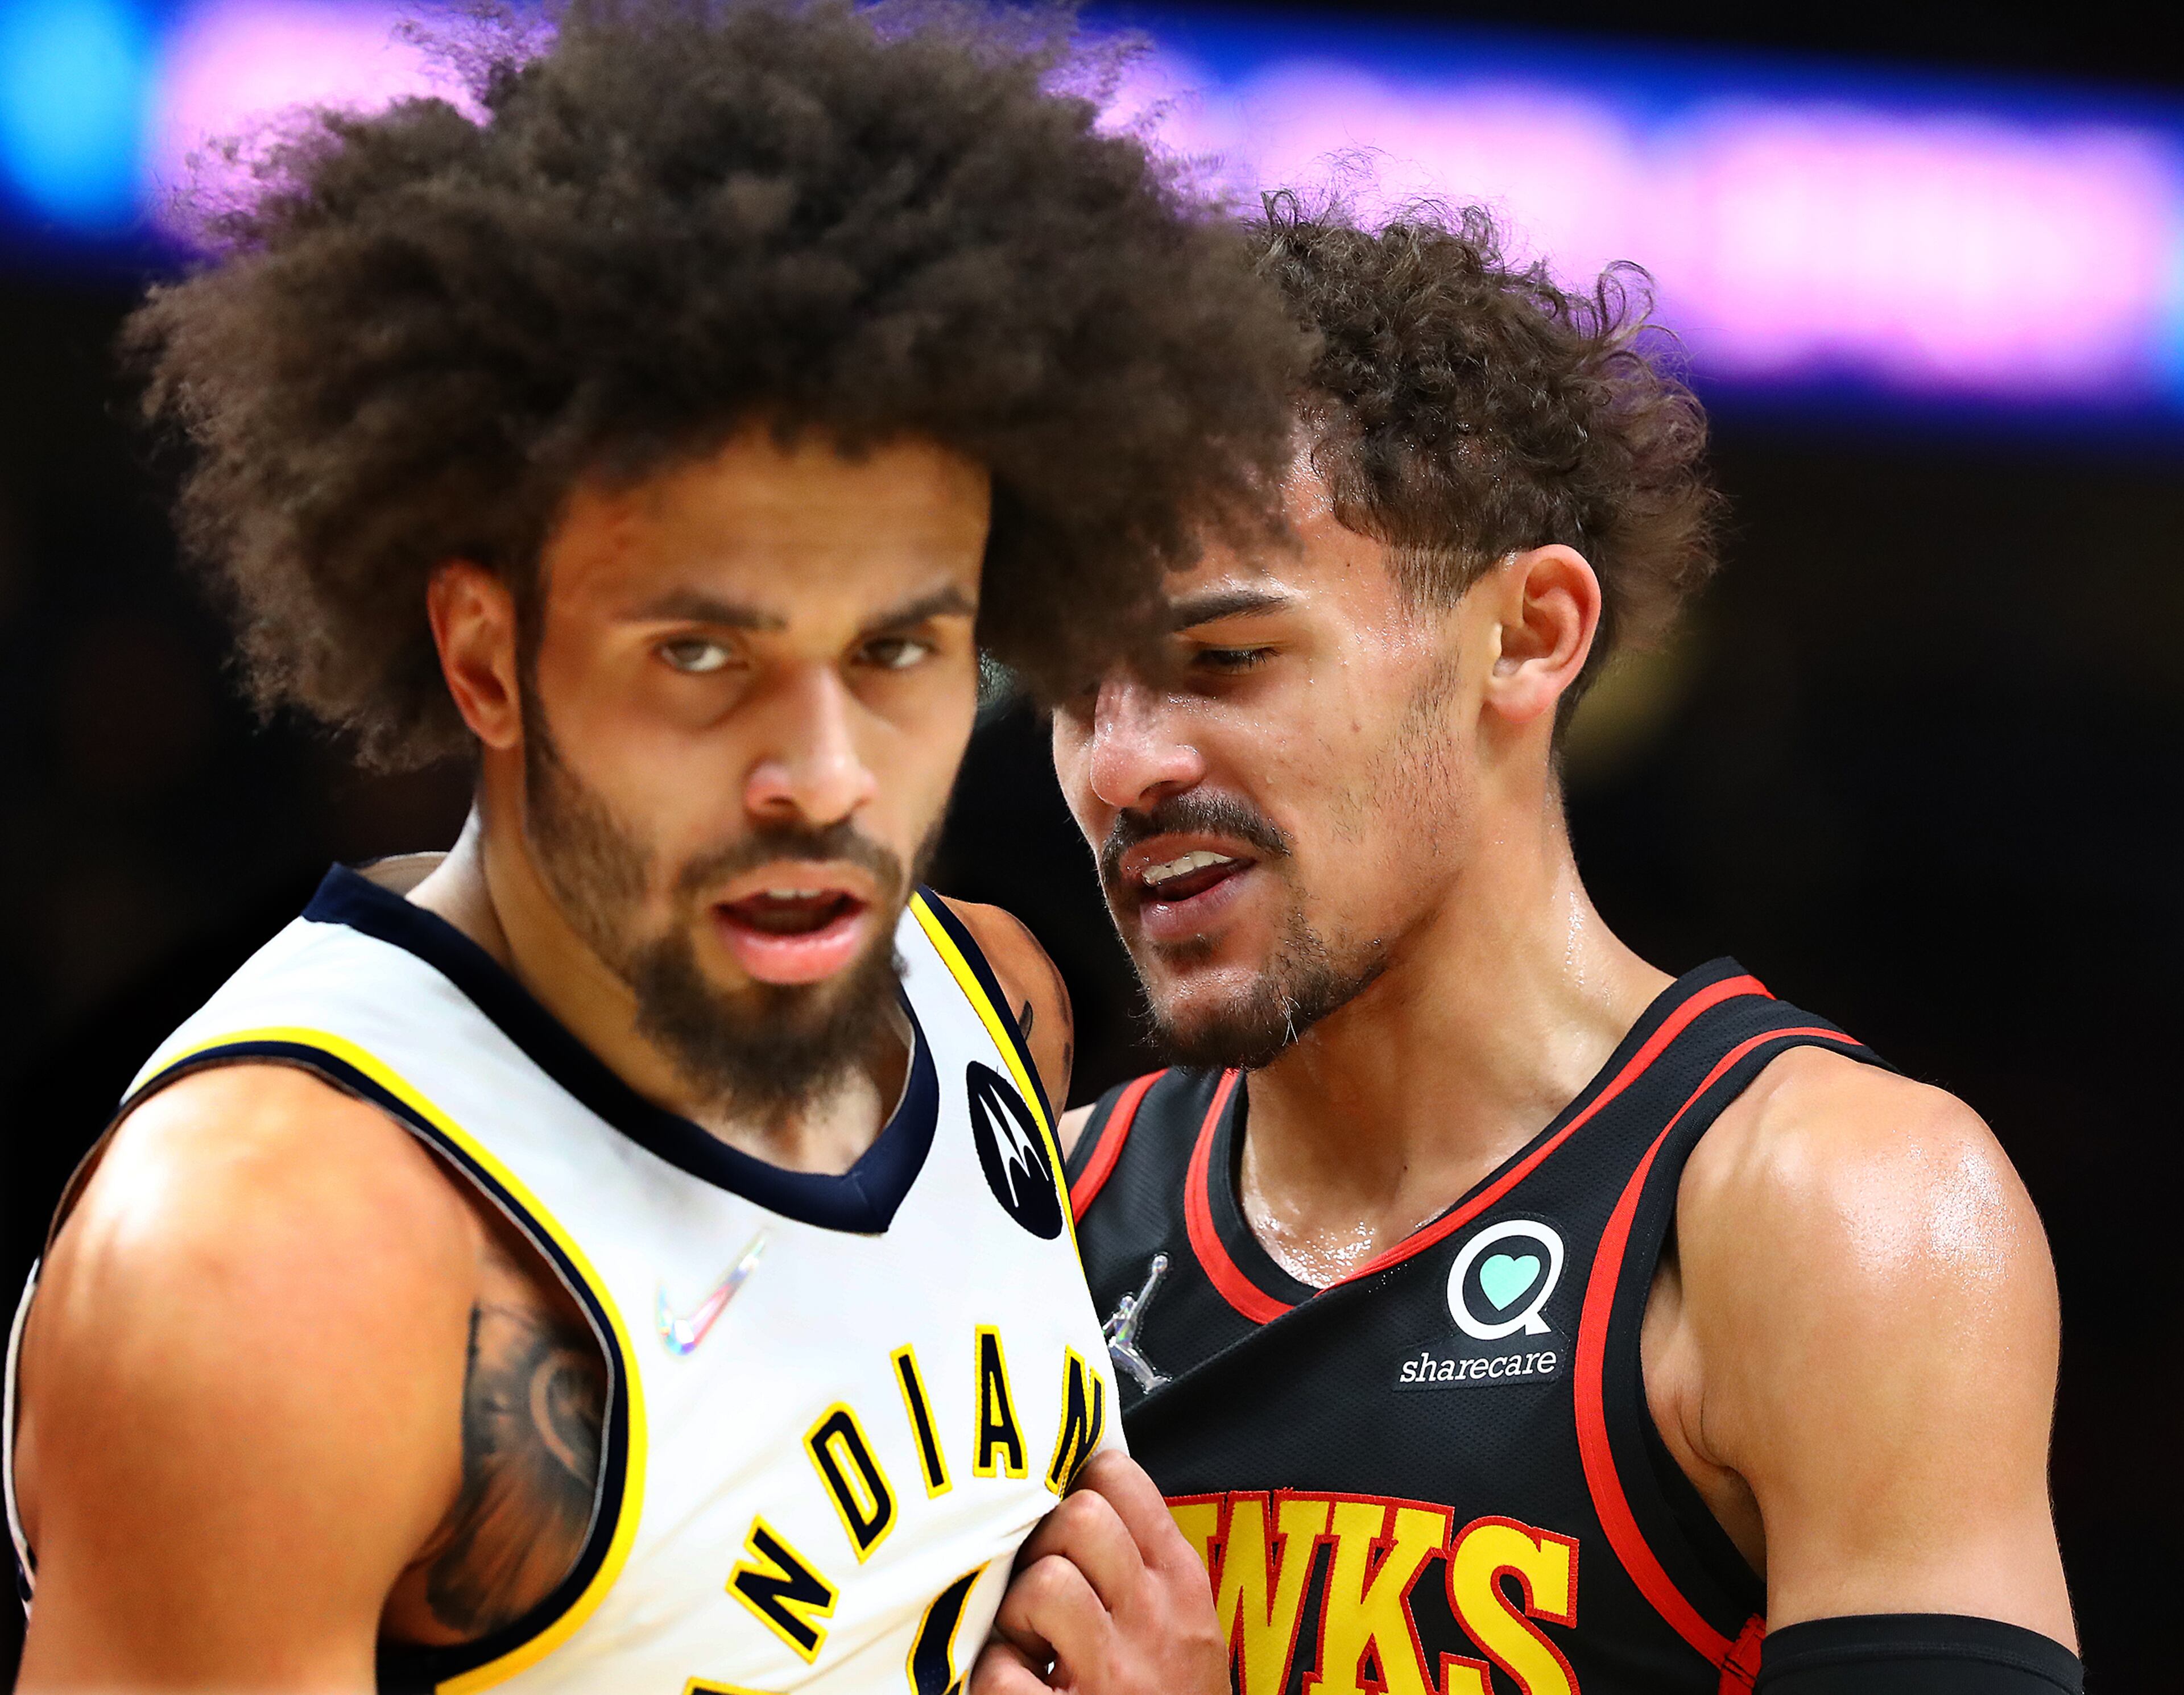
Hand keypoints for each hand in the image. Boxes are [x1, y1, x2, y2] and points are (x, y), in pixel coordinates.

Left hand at [970, 1451, 1228, 1694]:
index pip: (1119, 1479)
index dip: (1075, 1487)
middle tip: (1044, 1594)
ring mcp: (1113, 1676)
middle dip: (1043, 1547)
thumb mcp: (1181, 1625)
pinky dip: (995, 1682)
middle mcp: (1154, 1622)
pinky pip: (1001, 1676)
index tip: (1062, 1520)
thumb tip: (1075, 1491)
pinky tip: (1017, 1691)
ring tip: (1030, 1647)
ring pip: (1042, 1584)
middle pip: (1078, 1517)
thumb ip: (1140, 1563)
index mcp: (1180, 1586)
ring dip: (1017, 1615)